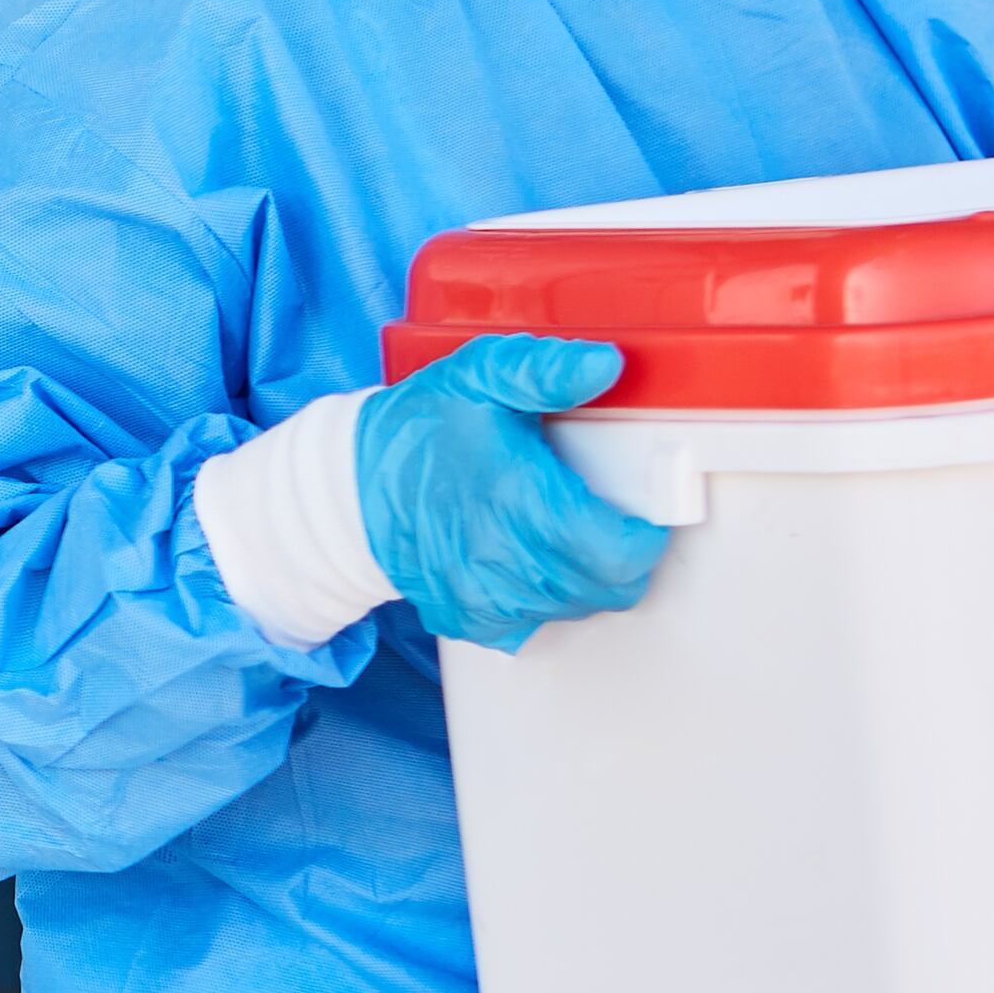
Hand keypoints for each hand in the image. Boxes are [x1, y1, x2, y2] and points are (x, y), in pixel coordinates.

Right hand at [355, 333, 670, 651]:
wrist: (351, 484)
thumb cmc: (418, 429)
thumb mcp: (479, 376)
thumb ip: (546, 370)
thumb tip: (605, 366)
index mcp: (518, 498)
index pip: (617, 553)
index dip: (643, 537)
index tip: (639, 514)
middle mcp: (502, 558)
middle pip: (606, 588)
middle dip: (619, 555)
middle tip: (603, 517)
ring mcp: (482, 595)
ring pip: (573, 608)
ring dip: (582, 577)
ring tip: (560, 532)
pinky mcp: (467, 616)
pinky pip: (531, 626)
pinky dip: (540, 600)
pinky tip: (524, 559)